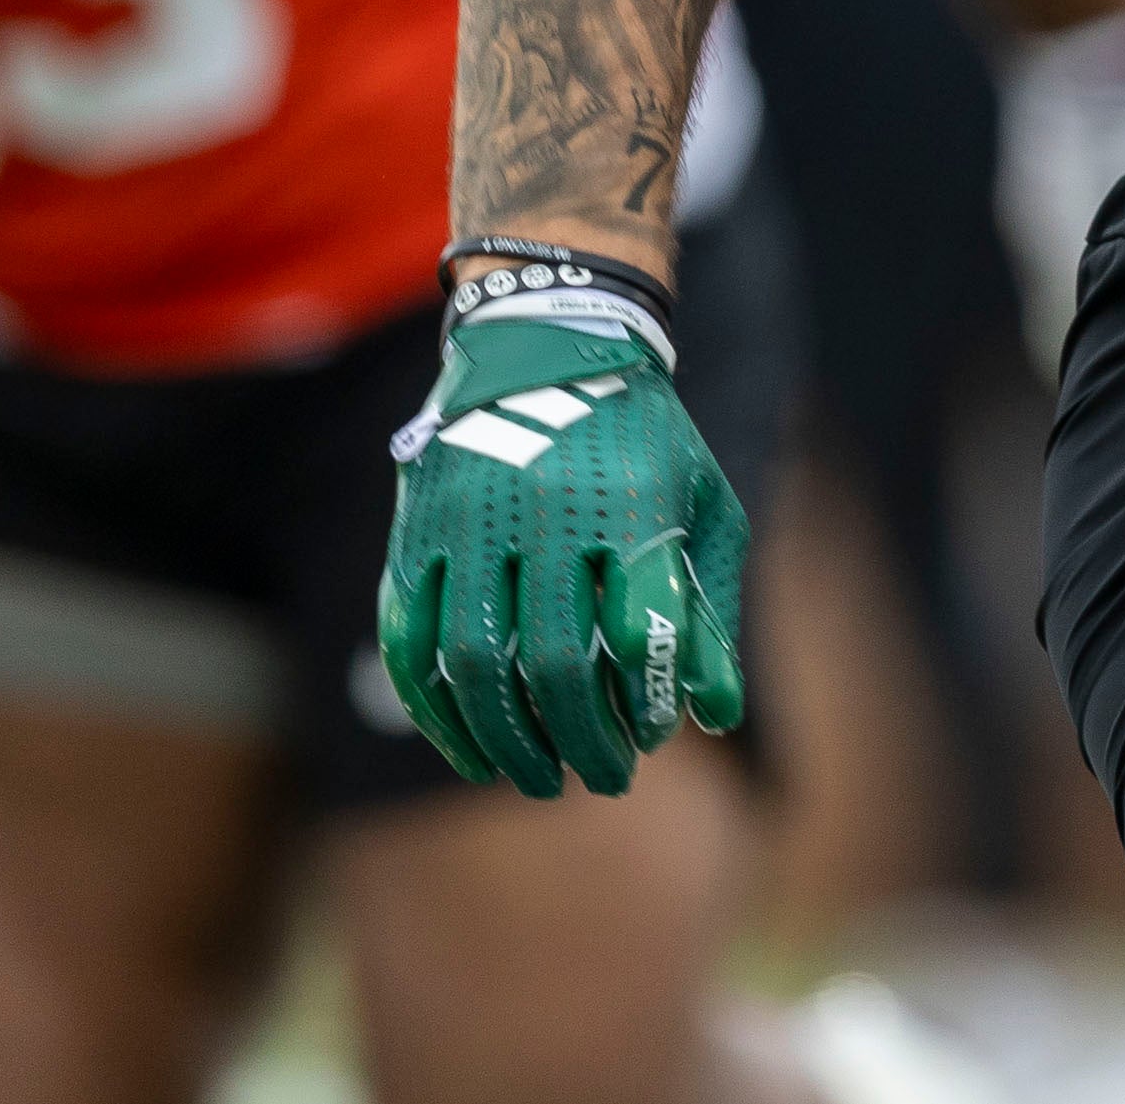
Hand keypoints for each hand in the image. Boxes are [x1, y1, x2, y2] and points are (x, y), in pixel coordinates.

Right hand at [376, 309, 744, 796]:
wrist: (550, 344)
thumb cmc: (643, 442)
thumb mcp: (702, 503)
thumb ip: (707, 606)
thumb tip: (715, 714)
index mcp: (630, 503)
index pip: (638, 631)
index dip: (645, 701)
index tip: (650, 737)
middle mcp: (546, 511)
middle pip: (554, 661)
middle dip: (580, 740)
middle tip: (602, 779)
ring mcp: (470, 520)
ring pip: (473, 663)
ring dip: (505, 740)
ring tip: (539, 779)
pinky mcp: (415, 530)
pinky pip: (409, 639)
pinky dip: (435, 709)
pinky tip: (469, 749)